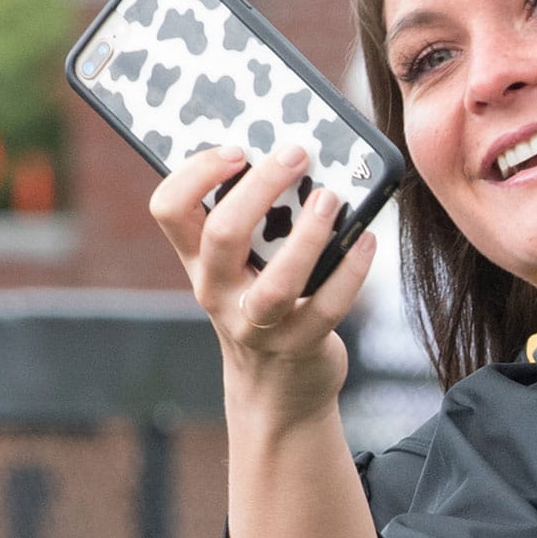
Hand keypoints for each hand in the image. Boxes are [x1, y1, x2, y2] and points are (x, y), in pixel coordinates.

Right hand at [149, 142, 376, 426]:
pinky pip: (327, 307)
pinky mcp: (299, 344)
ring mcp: (256, 323)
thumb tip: (295, 154)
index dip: (196, 172)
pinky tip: (367, 240)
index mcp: (197, 260)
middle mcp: (218, 291)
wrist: (278, 390)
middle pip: (223, 234)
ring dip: (308, 235)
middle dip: (260, 187)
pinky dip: (351, 271)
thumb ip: (257, 220)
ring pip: (277, 282)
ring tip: (330, 198)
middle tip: (296, 154)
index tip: (237, 148)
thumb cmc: (265, 304)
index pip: (169, 209)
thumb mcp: (244, 266)